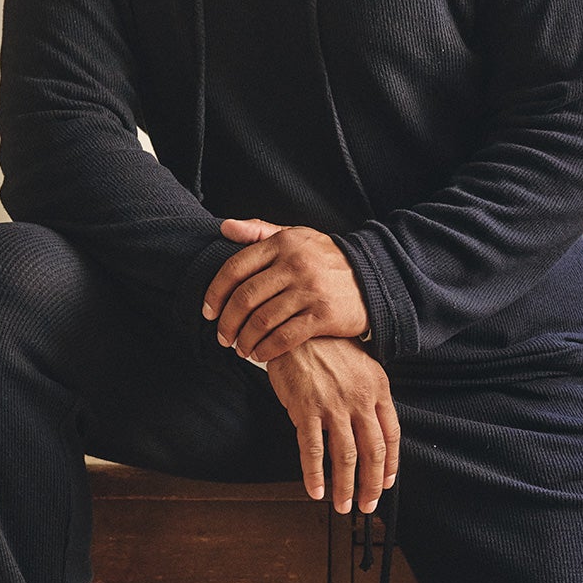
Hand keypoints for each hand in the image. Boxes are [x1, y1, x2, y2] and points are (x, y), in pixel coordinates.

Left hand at [203, 218, 369, 361]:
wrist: (373, 278)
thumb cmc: (326, 258)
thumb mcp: (296, 236)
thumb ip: (259, 232)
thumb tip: (224, 228)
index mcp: (282, 244)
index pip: (235, 268)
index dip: (215, 292)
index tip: (208, 311)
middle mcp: (294, 264)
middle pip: (245, 298)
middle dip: (227, 323)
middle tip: (222, 338)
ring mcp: (309, 290)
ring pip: (262, 320)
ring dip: (245, 340)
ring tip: (240, 349)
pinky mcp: (323, 315)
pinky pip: (285, 337)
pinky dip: (267, 349)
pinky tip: (260, 355)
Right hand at [265, 337, 399, 516]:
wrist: (297, 328)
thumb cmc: (326, 347)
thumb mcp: (360, 367)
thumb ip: (369, 397)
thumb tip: (371, 430)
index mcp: (378, 389)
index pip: (391, 436)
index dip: (390, 465)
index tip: (386, 484)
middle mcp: (360, 399)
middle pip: (373, 452)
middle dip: (371, 485)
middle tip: (367, 505)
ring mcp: (334, 405)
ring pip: (346, 456)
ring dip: (345, 486)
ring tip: (343, 505)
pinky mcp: (306, 408)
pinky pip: (313, 449)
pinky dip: (314, 474)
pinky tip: (315, 490)